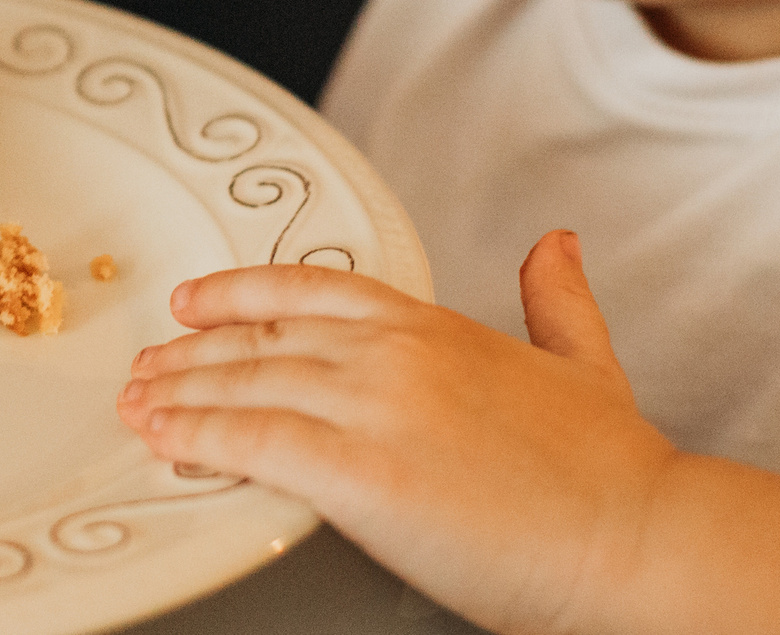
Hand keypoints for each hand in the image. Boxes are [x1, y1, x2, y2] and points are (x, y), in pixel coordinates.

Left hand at [116, 232, 677, 634]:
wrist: (642, 534)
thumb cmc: (615, 471)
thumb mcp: (584, 360)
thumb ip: (557, 298)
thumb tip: (555, 244)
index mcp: (437, 326)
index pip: (314, 291)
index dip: (241, 293)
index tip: (195, 301)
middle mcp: (396, 355)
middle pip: (264, 338)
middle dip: (193, 353)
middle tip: (146, 363)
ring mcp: (375, 407)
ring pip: (247, 384)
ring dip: (178, 393)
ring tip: (137, 403)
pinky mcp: (360, 473)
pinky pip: (254, 442)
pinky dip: (198, 437)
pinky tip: (163, 441)